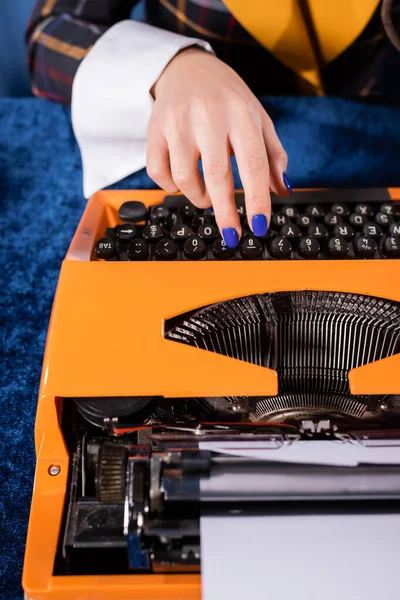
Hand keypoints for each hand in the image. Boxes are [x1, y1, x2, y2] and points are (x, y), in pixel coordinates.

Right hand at [146, 48, 290, 246]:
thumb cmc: (228, 98)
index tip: (260, 226)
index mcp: (242, 115)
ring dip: (200, 199)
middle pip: (217, 177)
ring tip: (208, 198)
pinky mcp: (155, 128)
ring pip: (185, 179)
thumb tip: (283, 191)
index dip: (257, 200)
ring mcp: (179, 122)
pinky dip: (171, 187)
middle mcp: (209, 117)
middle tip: (232, 235)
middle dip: (226, 213)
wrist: (188, 67)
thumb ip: (273, 155)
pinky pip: (158, 172)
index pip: (253, 165)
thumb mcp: (258, 119)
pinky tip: (182, 183)